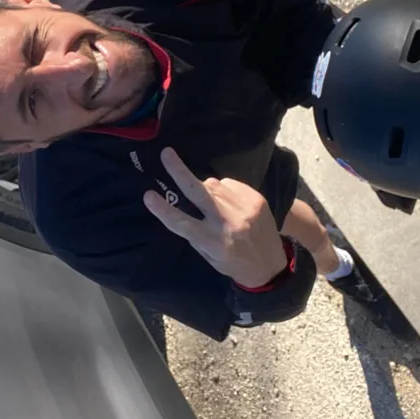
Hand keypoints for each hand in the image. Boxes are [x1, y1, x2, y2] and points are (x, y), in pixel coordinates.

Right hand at [143, 148, 288, 288]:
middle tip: (166, 153)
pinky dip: (223, 190)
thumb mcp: (208, 254)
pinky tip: (229, 203)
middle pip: (200, 192)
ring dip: (205, 189)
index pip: (183, 224)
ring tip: (211, 204)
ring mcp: (244, 207)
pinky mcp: (255, 198)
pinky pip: (230, 184)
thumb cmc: (232, 262)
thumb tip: (182, 202)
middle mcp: (228, 222)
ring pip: (213, 185)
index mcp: (213, 241)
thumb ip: (195, 230)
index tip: (148, 195)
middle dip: (180, 172)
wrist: (271, 264)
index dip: (163, 210)